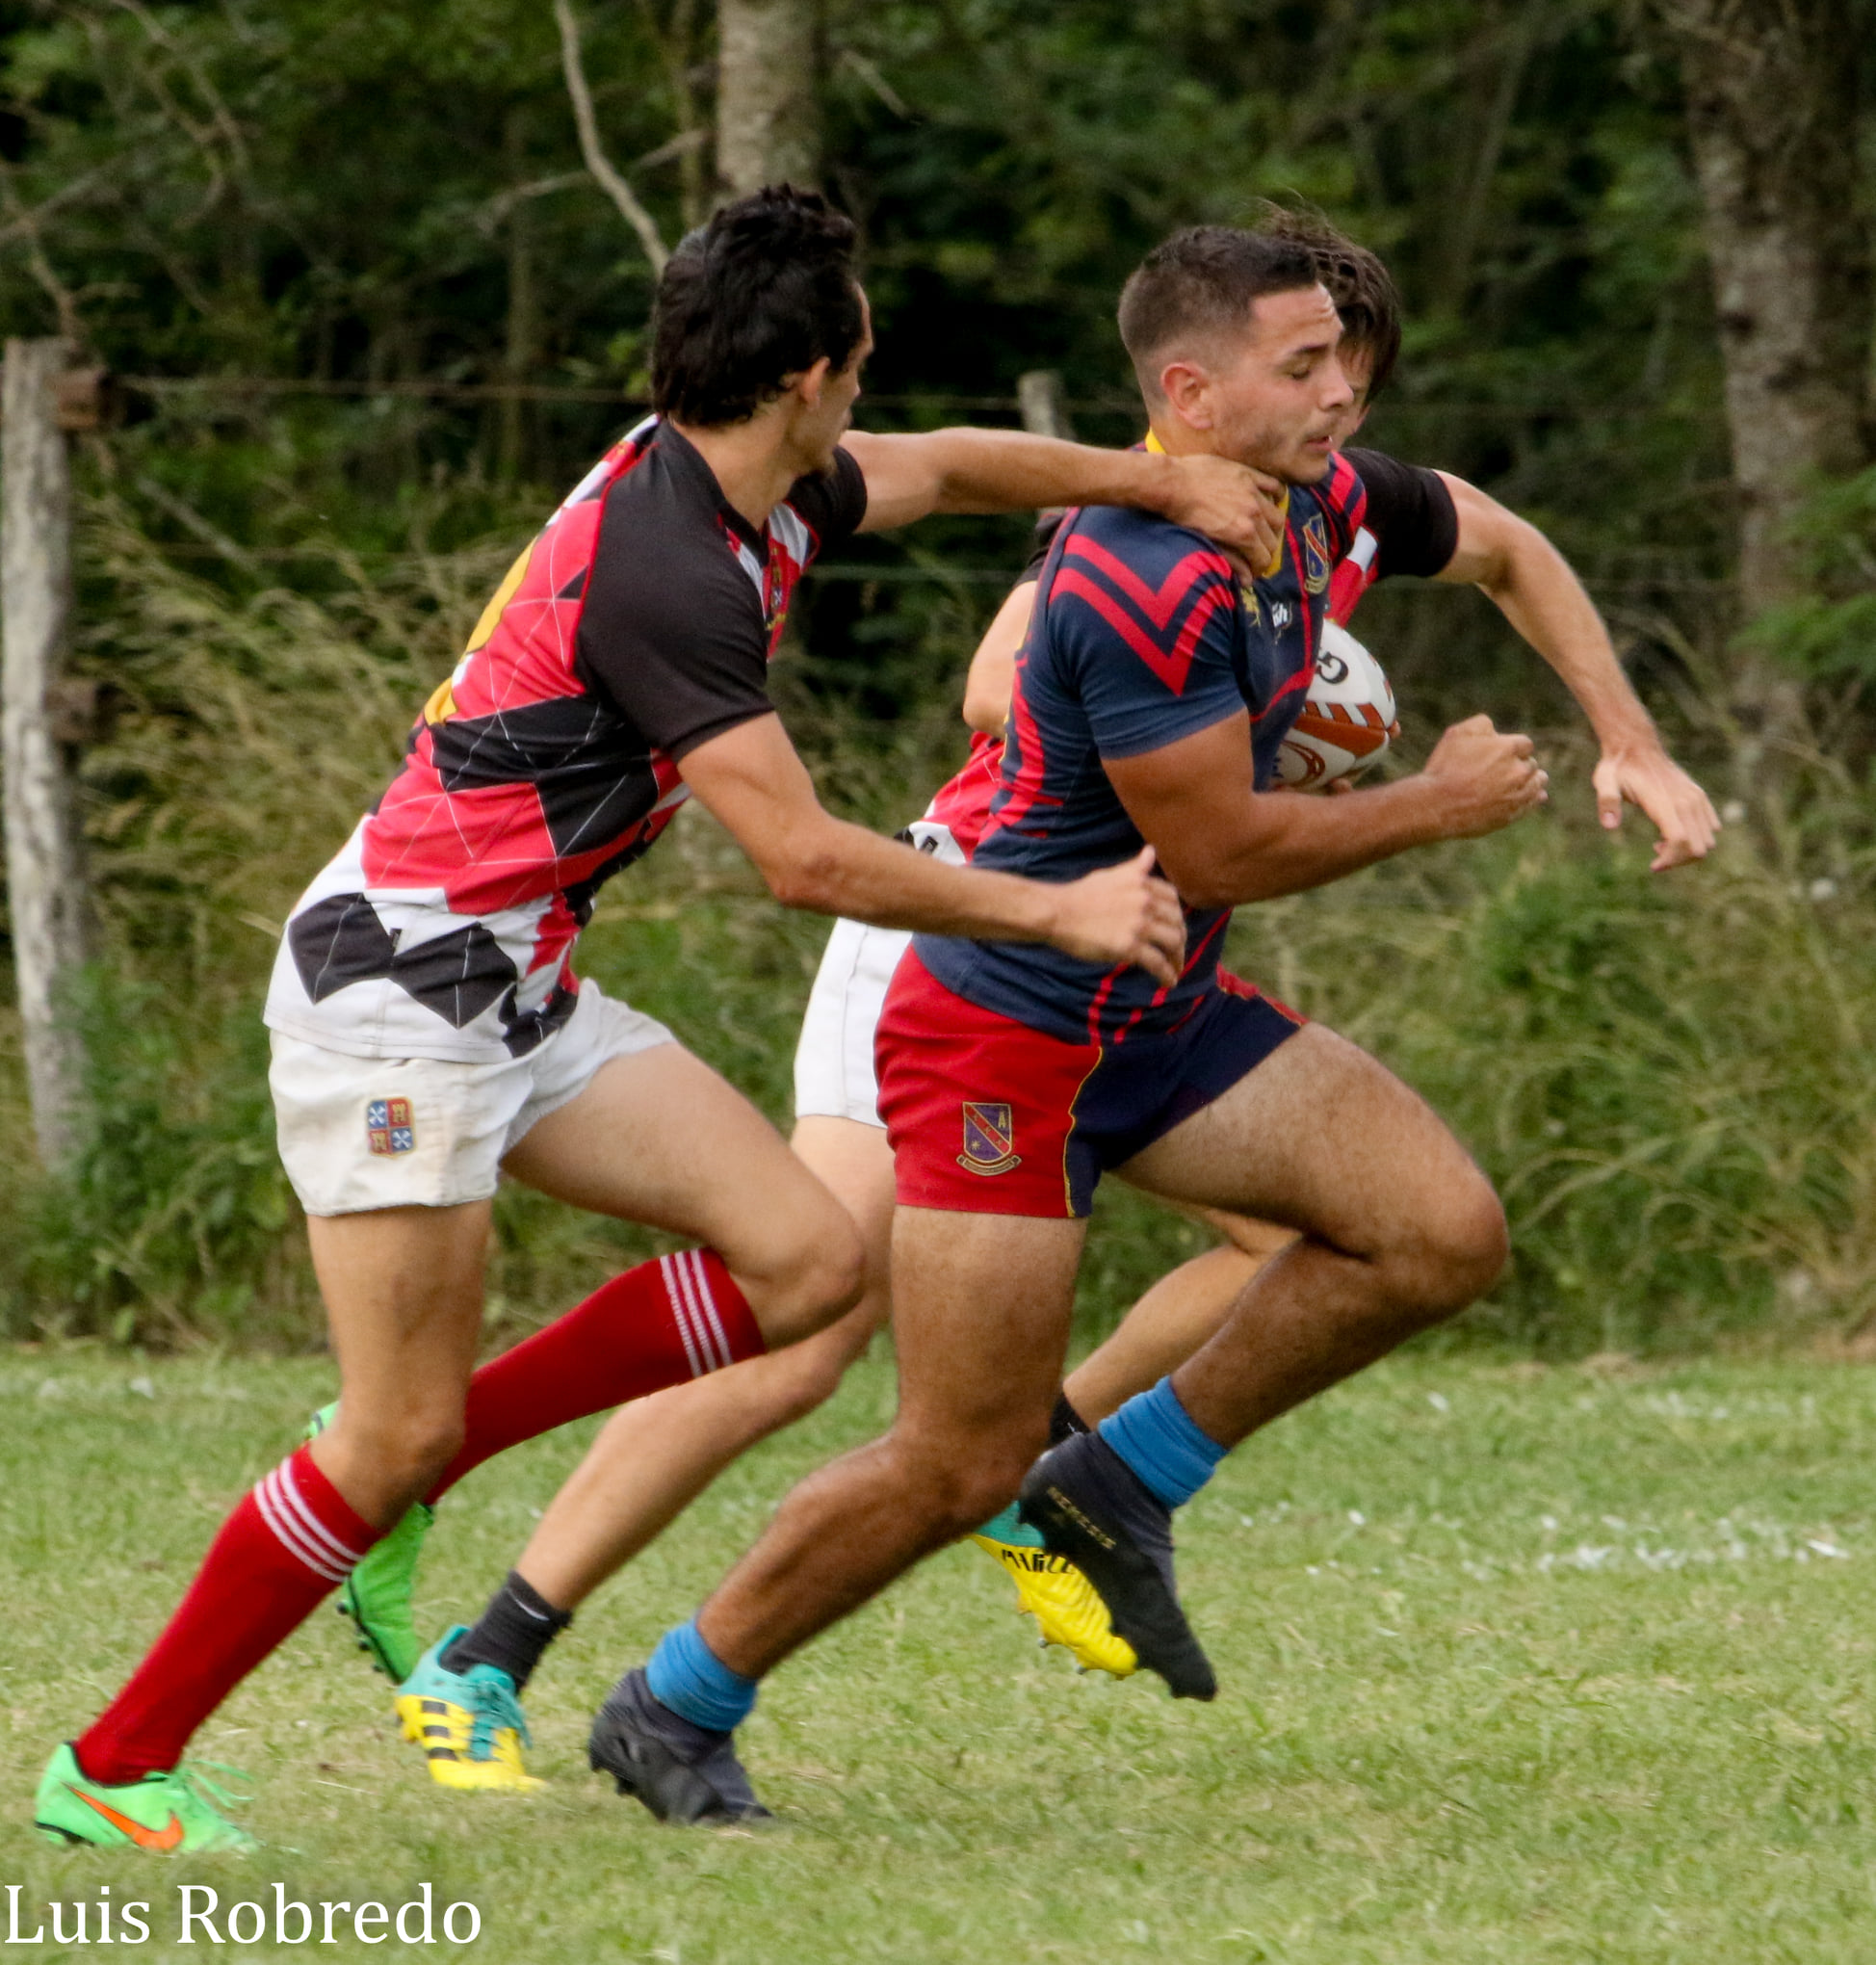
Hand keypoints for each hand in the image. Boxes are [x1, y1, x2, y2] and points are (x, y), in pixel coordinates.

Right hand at [1048, 846, 1186, 986]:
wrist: (1058, 913)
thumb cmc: (1080, 894)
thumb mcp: (1111, 875)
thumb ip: (1135, 868)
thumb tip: (1151, 851)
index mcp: (1141, 883)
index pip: (1173, 898)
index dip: (1176, 914)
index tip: (1174, 926)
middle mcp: (1145, 901)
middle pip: (1177, 922)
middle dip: (1180, 939)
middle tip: (1176, 952)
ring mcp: (1138, 924)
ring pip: (1172, 943)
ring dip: (1177, 958)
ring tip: (1174, 969)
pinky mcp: (1129, 947)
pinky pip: (1157, 963)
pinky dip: (1167, 975)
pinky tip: (1169, 983)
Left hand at [1153, 454, 1286, 574]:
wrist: (1172, 484)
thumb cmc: (1183, 517)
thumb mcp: (1207, 543)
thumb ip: (1232, 561)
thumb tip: (1248, 581)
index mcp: (1243, 534)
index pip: (1264, 559)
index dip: (1259, 569)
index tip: (1253, 570)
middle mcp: (1254, 513)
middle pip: (1272, 540)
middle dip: (1265, 551)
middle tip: (1255, 552)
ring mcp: (1253, 492)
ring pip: (1277, 515)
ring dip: (1273, 528)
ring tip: (1263, 530)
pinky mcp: (1249, 475)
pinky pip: (1274, 486)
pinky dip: (1277, 496)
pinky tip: (1271, 501)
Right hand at [1421, 714, 1548, 838]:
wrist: (1437, 805)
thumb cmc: (1445, 768)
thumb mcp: (1458, 734)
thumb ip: (1482, 724)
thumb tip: (1495, 730)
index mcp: (1508, 748)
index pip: (1525, 744)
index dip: (1513, 748)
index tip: (1501, 754)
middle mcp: (1519, 771)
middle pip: (1531, 764)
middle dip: (1520, 764)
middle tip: (1505, 769)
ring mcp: (1518, 794)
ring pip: (1537, 783)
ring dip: (1533, 779)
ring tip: (1521, 781)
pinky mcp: (1513, 814)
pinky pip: (1532, 804)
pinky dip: (1534, 798)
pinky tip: (1535, 796)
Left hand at [1592, 744, 1719, 871]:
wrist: (1636, 746)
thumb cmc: (1617, 767)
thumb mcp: (1604, 782)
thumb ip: (1606, 801)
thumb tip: (1609, 826)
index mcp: (1665, 802)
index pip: (1681, 841)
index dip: (1671, 860)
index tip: (1653, 866)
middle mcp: (1687, 801)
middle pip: (1699, 847)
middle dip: (1679, 860)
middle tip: (1655, 855)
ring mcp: (1696, 799)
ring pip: (1708, 840)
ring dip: (1687, 850)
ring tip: (1660, 843)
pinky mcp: (1700, 797)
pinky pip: (1711, 828)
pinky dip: (1696, 838)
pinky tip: (1671, 833)